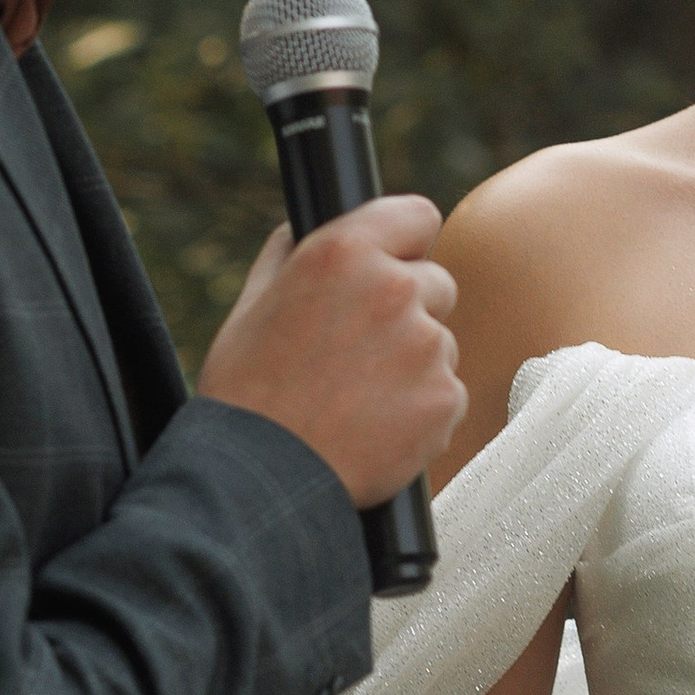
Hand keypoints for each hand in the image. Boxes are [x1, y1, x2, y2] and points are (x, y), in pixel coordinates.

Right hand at [199, 195, 464, 507]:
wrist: (264, 478)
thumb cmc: (249, 393)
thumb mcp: (253, 304)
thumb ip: (292, 254)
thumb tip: (308, 229)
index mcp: (345, 252)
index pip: (417, 216)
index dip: (406, 243)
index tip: (397, 263)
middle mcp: (395, 289)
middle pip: (436, 283)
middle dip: (408, 311)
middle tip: (360, 353)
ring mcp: (427, 346)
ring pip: (440, 344)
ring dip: (413, 365)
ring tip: (358, 400)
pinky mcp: (445, 399)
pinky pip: (446, 394)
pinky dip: (421, 411)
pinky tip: (376, 428)